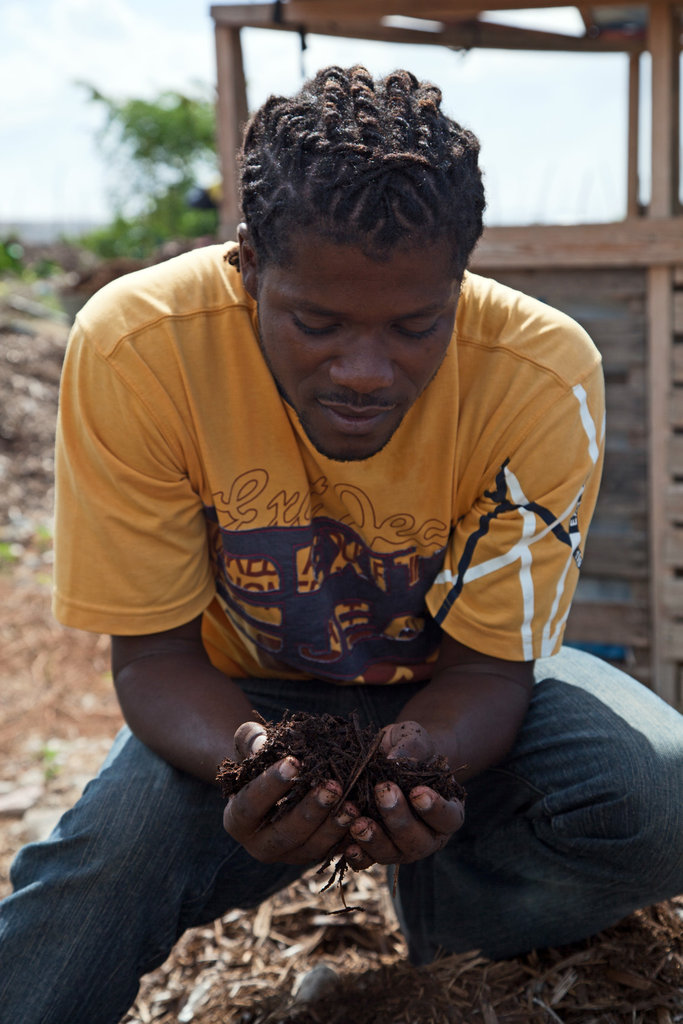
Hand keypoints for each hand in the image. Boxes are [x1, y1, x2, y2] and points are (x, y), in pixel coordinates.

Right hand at [223, 722, 359, 864]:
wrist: (278, 782)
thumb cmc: (263, 759)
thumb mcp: (251, 746)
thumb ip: (251, 741)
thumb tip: (261, 743)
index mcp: (237, 819)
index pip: (251, 804)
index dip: (271, 784)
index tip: (294, 761)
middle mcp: (260, 845)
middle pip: (285, 833)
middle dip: (310, 811)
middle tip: (332, 787)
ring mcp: (288, 855)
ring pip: (312, 848)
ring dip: (334, 827)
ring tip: (353, 805)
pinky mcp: (313, 856)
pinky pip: (332, 853)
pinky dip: (348, 838)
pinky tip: (363, 820)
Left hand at [344, 720, 464, 868]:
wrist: (388, 756)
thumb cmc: (409, 747)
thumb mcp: (414, 737)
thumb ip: (411, 747)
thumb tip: (394, 760)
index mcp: (447, 811)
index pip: (448, 818)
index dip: (435, 809)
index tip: (418, 792)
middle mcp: (427, 836)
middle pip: (418, 840)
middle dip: (400, 819)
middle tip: (384, 793)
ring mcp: (401, 847)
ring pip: (392, 854)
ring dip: (375, 840)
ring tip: (359, 823)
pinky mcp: (374, 850)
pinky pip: (367, 860)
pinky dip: (357, 854)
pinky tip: (346, 845)